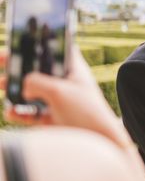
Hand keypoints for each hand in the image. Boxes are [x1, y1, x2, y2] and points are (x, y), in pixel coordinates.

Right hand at [1, 46, 129, 148]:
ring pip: (32, 92)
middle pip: (39, 70)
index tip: (23, 38)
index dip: (42, 42)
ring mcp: (58, 101)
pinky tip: (10, 111)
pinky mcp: (52, 119)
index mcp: (74, 69)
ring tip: (1, 86)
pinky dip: (19, 112)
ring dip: (15, 89)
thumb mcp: (59, 91)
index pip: (58, 50)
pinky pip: (30, 113)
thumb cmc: (86, 112)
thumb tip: (24, 86)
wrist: (99, 142)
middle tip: (1, 61)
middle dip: (20, 66)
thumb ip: (37, 82)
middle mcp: (66, 83)